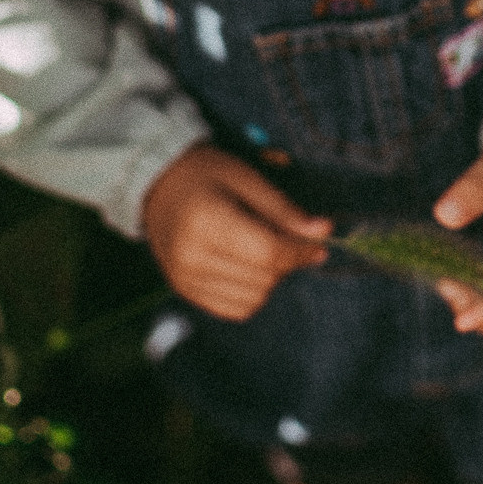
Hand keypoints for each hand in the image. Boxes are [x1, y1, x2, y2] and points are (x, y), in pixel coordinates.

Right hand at [143, 143, 331, 321]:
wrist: (158, 183)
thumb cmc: (206, 174)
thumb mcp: (248, 178)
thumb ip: (284, 210)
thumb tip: (324, 232)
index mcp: (207, 221)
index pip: (268, 252)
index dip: (300, 251)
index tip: (318, 244)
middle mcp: (191, 255)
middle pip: (263, 278)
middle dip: (286, 262)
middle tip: (286, 239)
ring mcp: (185, 278)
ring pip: (253, 299)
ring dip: (270, 279)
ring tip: (260, 250)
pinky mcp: (184, 291)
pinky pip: (235, 309)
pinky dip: (251, 293)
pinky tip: (246, 267)